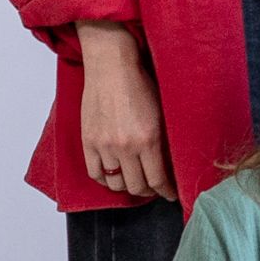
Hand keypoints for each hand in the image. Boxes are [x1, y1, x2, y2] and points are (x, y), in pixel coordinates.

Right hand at [75, 22, 174, 200]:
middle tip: (154, 188)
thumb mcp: (162, 113)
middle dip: (149, 191)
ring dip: (127, 186)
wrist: (111, 66)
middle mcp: (126, 146)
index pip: (158, 180)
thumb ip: (163, 141)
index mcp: (149, 139)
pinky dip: (105, 179)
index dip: (166, 191)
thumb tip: (169, 164)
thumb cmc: (139, 83)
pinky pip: (95, 173)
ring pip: (116, 183)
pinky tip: (114, 175)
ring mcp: (105, 146)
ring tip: (134, 181)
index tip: (170, 194)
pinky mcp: (88, 141)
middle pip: (137, 186)